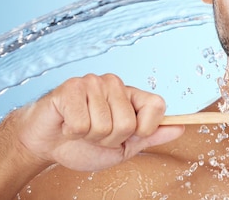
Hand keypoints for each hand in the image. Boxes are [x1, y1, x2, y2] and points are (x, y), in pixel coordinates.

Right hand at [16, 73, 183, 171]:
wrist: (46, 145)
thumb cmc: (84, 145)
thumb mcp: (124, 147)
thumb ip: (151, 136)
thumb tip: (182, 127)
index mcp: (131, 95)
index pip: (157, 105)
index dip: (145, 128)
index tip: (130, 135)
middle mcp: (115, 84)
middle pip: (128, 123)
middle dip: (110, 139)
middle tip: (94, 135)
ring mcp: (93, 82)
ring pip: (105, 124)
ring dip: (90, 136)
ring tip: (79, 129)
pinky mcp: (71, 88)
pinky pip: (83, 123)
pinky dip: (73, 132)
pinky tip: (67, 123)